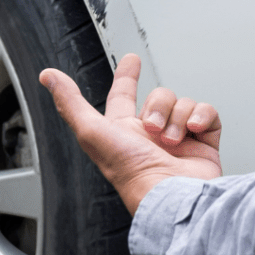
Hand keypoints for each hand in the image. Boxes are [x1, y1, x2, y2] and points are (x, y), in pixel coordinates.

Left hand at [40, 54, 221, 214]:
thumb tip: (47, 76)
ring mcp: (179, 140)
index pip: (123, 96)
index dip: (126, 76)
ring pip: (182, 103)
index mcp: (124, 132)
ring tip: (171, 140)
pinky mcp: (204, 145)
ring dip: (176, 116)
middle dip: (156, 105)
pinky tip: (192, 131)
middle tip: (151, 128)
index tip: (131, 60)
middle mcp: (151, 135)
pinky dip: (201, 117)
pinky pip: (207, 114)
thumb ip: (70, 102)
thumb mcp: (91, 132)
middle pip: (158, 96)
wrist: (171, 194)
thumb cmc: (129, 171)